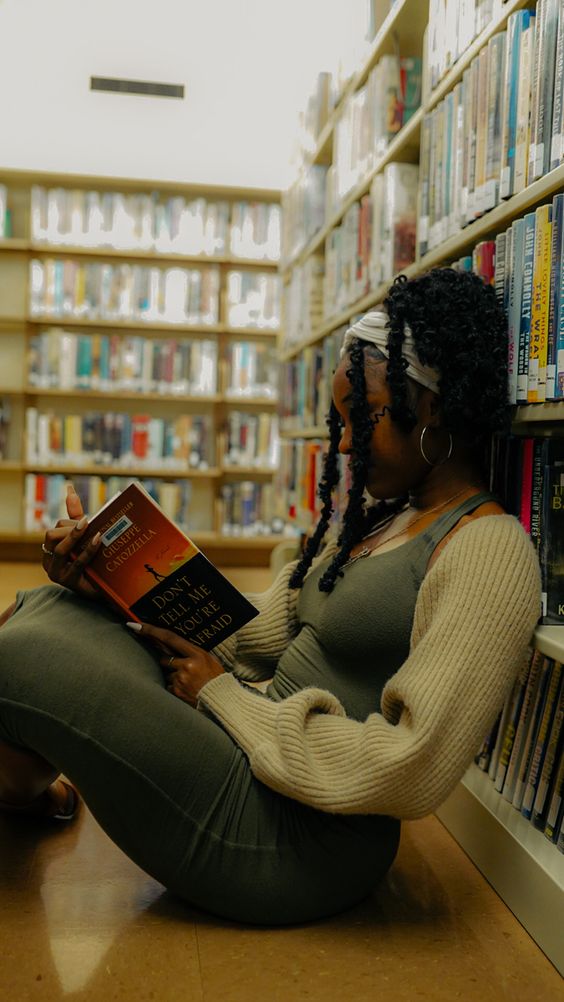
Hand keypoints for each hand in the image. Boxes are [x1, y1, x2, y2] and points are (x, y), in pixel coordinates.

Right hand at [41, 484, 102, 600]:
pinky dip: (88, 549)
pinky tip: (98, 540)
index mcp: (51, 549)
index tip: (88, 520)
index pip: (55, 529)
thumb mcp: (84, 536)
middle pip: (51, 537)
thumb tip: (70, 488)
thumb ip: (75, 515)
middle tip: (88, 523)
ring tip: (91, 527)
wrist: (106, 588)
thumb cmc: (93, 560)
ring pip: (61, 550)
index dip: (70, 524)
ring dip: (76, 536)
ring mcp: (57, 573)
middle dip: (70, 529)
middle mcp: (49, 561)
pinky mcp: (69, 582)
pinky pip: (77, 563)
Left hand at [127, 622, 224, 705]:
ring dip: (174, 677)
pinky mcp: (175, 691)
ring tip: (190, 683)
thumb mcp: (209, 660)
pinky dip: (175, 688)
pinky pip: (168, 686)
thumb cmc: (216, 679)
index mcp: (197, 654)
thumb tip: (175, 646)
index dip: (151, 631)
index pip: (170, 638)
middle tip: (184, 670)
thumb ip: (192, 653)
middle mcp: (187, 666)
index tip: (136, 625)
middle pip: (165, 658)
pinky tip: (187, 690)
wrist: (221, 701)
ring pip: (167, 673)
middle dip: (170, 662)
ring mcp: (180, 679)